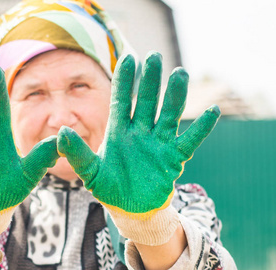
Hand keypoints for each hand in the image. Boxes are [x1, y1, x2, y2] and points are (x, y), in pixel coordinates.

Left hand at [57, 52, 219, 244]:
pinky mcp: (174, 158)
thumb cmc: (108, 187)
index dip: (125, 80)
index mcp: (118, 131)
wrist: (130, 208)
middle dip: (150, 80)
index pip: (121, 100)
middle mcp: (140, 132)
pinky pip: (190, 140)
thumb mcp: (89, 172)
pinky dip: (202, 128)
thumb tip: (62, 132)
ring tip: (180, 73)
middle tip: (154, 56)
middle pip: (147, 101)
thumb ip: (76, 153)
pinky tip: (213, 111)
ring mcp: (158, 143)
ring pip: (169, 114)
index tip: (128, 58)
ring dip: (175, 95)